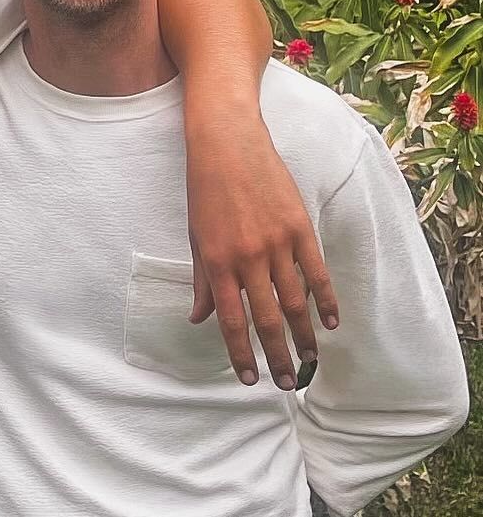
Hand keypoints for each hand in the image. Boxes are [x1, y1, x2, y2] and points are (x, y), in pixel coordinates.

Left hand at [186, 115, 337, 389]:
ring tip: (310, 360)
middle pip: (268, 319)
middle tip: (288, 383)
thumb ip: (202, 280)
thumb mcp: (195, 234)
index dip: (241, 353)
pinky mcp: (299, 227)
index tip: (250, 379)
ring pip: (296, 302)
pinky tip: (331, 323)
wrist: (227, 142)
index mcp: (217, 259)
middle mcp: (247, 256)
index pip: (231, 320)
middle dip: (278, 356)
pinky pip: (316, 273)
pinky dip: (326, 301)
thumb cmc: (205, 188)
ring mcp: (276, 242)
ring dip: (304, 337)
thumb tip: (198, 319)